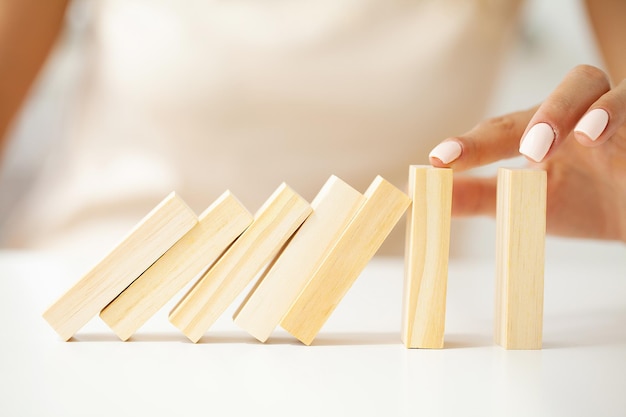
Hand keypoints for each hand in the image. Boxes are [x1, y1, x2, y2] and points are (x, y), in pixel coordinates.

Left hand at [428, 65, 625, 242]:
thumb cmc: (591, 201)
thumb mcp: (528, 202)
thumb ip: (478, 196)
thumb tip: (424, 194)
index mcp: (547, 128)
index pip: (505, 128)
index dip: (473, 143)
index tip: (438, 161)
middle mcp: (582, 112)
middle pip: (560, 91)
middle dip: (540, 115)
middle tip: (524, 152)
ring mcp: (619, 115)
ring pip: (601, 86)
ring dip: (580, 110)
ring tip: (569, 142)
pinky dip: (619, 114)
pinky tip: (599, 135)